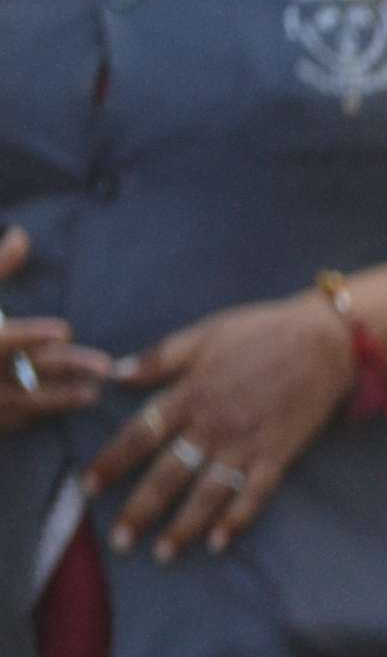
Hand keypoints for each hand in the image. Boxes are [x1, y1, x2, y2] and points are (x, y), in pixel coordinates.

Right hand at [0, 228, 109, 436]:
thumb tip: (23, 236)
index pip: (1, 339)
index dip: (29, 335)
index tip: (64, 330)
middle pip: (22, 369)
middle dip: (64, 367)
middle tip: (105, 365)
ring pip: (20, 401)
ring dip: (59, 399)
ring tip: (93, 393)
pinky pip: (5, 420)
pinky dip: (32, 416)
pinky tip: (58, 410)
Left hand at [82, 294, 353, 562]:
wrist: (323, 343)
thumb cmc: (261, 332)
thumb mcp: (202, 335)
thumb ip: (159, 358)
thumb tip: (116, 375)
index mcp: (190, 393)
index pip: (141, 433)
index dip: (112, 461)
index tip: (89, 486)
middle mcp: (213, 424)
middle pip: (168, 473)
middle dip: (140, 508)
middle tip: (119, 540)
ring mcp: (247, 443)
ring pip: (208, 492)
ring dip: (183, 526)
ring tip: (162, 554)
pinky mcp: (279, 454)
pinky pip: (255, 493)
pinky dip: (237, 519)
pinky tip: (219, 544)